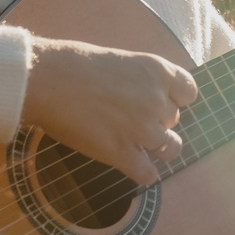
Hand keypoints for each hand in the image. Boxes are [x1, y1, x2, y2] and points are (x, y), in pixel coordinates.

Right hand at [21, 38, 199, 184]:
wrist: (45, 80)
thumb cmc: (74, 64)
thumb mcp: (120, 60)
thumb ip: (140, 80)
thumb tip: (143, 97)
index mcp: (158, 71)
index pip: (188, 92)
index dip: (174, 99)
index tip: (157, 100)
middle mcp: (157, 101)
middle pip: (173, 120)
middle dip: (155, 120)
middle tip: (126, 117)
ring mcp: (143, 129)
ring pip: (170, 148)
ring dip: (153, 147)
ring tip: (132, 142)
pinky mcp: (123, 153)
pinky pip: (148, 174)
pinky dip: (141, 172)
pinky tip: (128, 163)